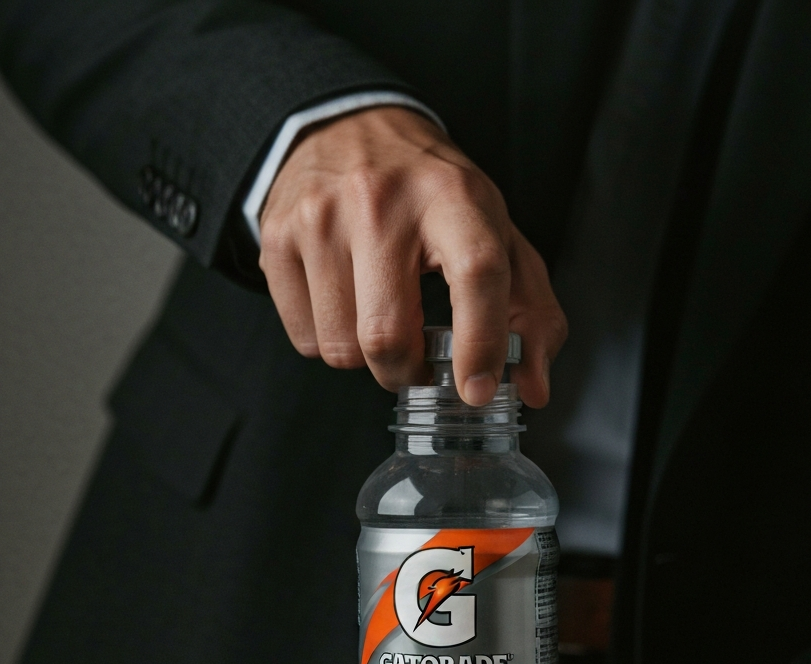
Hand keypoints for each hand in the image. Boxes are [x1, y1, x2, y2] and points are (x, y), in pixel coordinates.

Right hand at [258, 105, 566, 406]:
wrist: (347, 127)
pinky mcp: (277, 237)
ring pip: (341, 349)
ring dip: (367, 358)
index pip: (476, 273)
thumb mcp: (496, 234)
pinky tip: (345, 305)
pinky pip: (304, 338)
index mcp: (452, 197)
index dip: (480, 343)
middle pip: (387, 336)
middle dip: (408, 373)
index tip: (477, 389)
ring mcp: (319, 218)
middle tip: (420, 362)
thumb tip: (534, 388)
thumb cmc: (431, 194)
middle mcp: (380, 201)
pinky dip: (328, 341)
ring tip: (380, 318)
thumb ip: (530, 313)